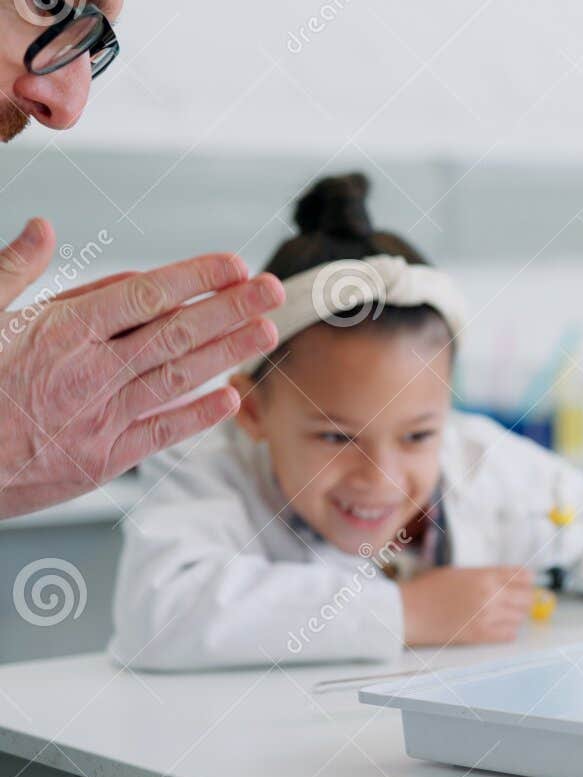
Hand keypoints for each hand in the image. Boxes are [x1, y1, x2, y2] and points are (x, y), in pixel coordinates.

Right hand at [0, 218, 280, 518]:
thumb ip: (13, 271)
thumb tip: (42, 228)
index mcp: (60, 332)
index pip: (144, 295)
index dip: (196, 278)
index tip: (234, 264)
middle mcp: (88, 373)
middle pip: (175, 333)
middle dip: (230, 308)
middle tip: (273, 289)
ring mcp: (99, 418)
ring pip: (177, 377)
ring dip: (228, 353)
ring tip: (267, 331)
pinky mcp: (101, 460)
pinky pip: (161, 432)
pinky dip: (197, 414)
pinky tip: (230, 397)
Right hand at [401, 566, 534, 646]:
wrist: (407, 611)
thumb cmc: (428, 589)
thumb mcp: (460, 572)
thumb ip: (486, 576)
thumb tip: (509, 581)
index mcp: (485, 575)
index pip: (523, 577)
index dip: (526, 581)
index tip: (524, 584)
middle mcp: (490, 595)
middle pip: (527, 598)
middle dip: (524, 599)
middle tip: (517, 601)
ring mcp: (486, 616)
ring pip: (520, 617)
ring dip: (515, 616)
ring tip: (504, 614)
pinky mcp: (479, 635)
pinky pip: (508, 634)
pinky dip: (508, 631)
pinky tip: (499, 627)